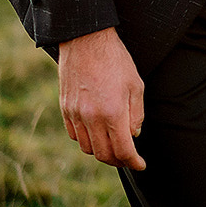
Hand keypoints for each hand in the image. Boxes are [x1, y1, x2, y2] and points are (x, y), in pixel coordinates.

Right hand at [58, 27, 145, 169]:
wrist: (86, 41)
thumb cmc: (116, 60)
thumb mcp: (135, 85)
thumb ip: (136, 114)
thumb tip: (133, 135)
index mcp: (112, 112)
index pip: (123, 150)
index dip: (133, 162)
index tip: (141, 165)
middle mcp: (91, 118)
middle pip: (104, 154)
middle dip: (119, 161)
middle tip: (129, 158)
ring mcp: (75, 114)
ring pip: (87, 148)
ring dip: (102, 152)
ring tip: (114, 147)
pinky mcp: (65, 109)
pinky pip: (74, 135)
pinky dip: (86, 140)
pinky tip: (97, 134)